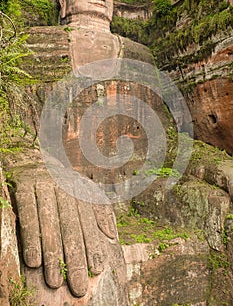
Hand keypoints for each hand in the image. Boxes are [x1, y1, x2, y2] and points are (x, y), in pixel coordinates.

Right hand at [12, 163, 117, 297]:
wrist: (33, 157)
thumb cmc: (62, 181)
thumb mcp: (84, 190)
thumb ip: (99, 210)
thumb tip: (111, 234)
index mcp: (80, 190)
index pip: (88, 222)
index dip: (93, 245)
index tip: (97, 270)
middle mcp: (63, 188)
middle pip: (71, 226)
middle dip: (75, 257)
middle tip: (78, 285)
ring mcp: (43, 186)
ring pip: (49, 224)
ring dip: (53, 254)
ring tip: (55, 281)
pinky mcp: (24, 187)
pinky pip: (27, 215)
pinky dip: (30, 238)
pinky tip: (33, 261)